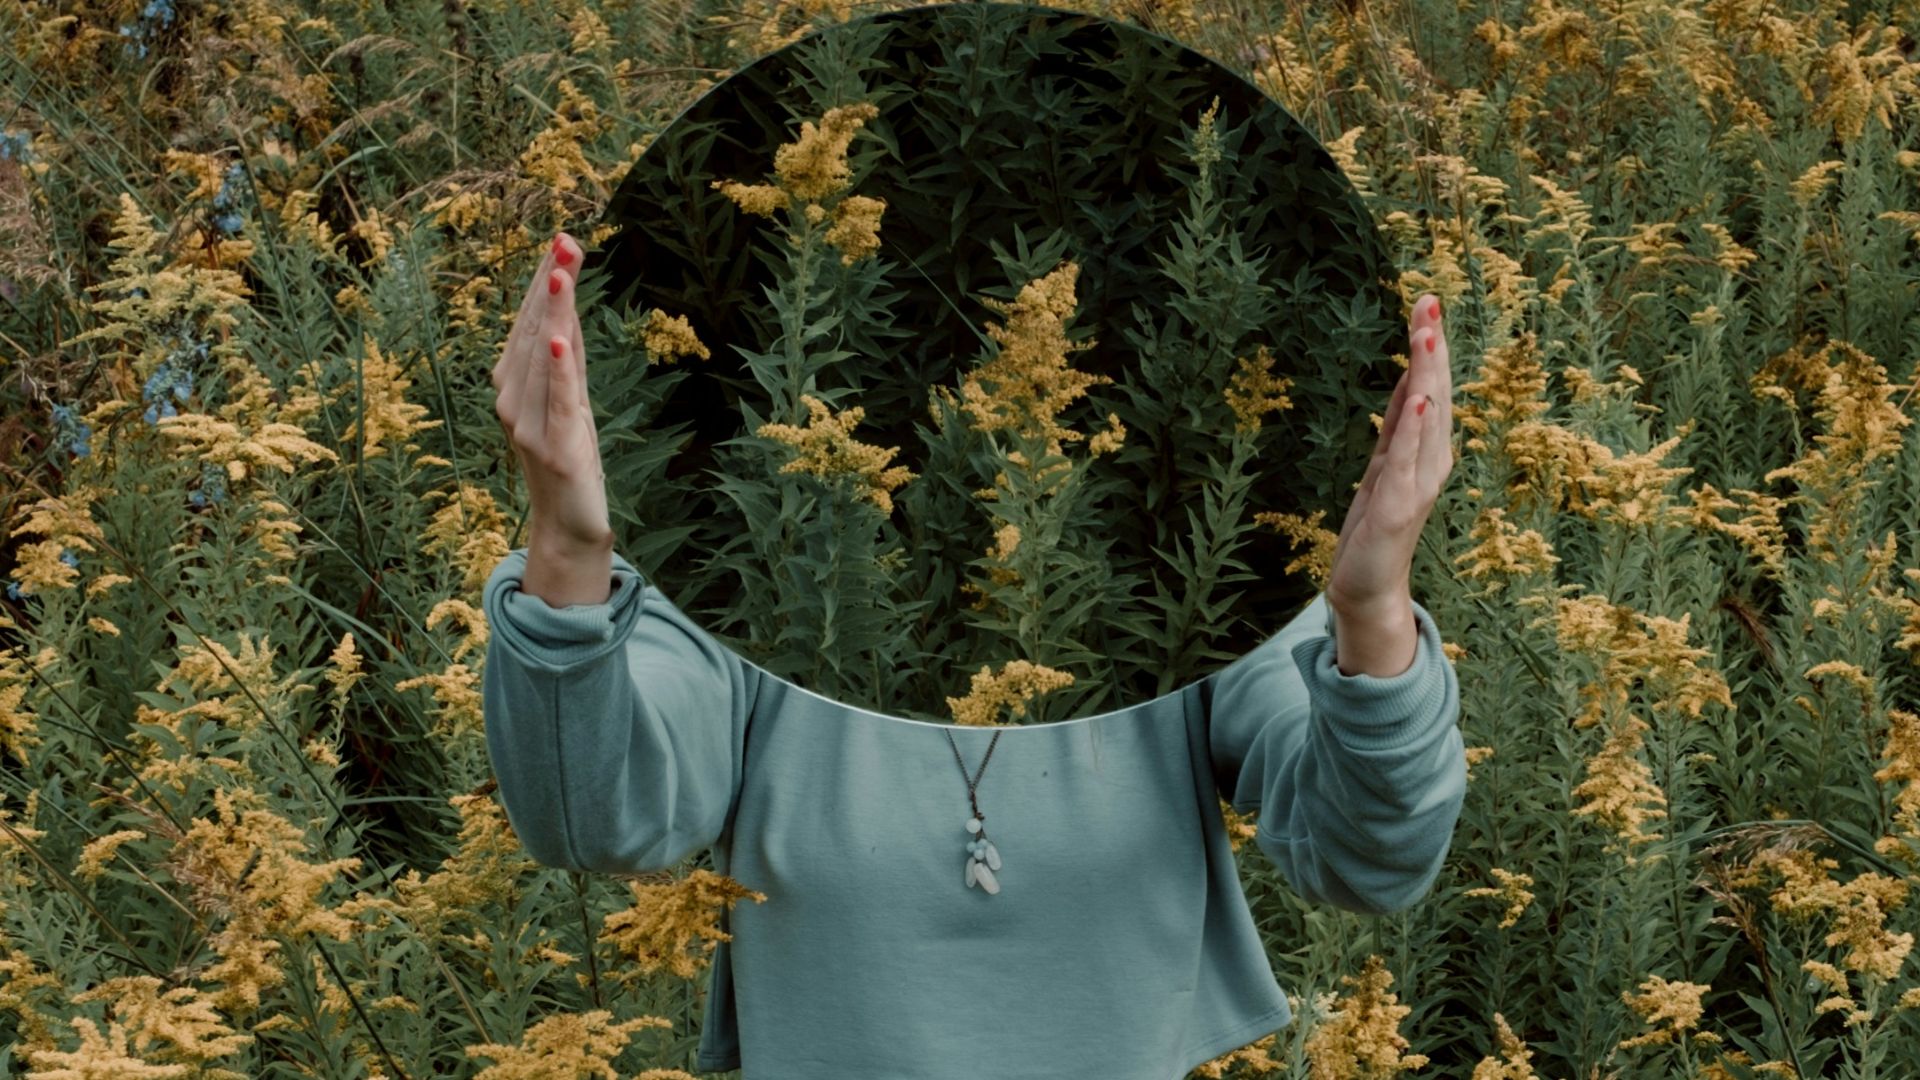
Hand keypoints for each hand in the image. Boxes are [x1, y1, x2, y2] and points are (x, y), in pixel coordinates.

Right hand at [493, 231, 613, 568]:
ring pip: (542, 358)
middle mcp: (511, 400)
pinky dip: (557, 370)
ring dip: (553, 315)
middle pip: (534, 332)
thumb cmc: (568, 458)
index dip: (546, 281)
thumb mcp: (570, 399)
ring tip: (562, 275)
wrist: (567, 526)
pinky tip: (561, 341)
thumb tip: (568, 300)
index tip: (562, 240)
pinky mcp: (553, 448)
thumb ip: (569, 355)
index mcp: (513, 385)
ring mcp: (528, 425)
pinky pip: (556, 401)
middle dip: (551, 286)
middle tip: (566, 240)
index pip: (530, 322)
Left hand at [1324, 292, 1453, 621]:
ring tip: (1427, 338)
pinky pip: (1405, 463)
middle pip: (1434, 395)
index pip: (1430, 388)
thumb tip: (1413, 376)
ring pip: (1425, 421)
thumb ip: (1399, 423)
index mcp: (1426, 450)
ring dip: (1427, 377)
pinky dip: (1414, 431)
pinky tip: (1419, 403)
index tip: (1426, 302)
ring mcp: (1417, 486)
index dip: (1429, 347)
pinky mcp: (1397, 510)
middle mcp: (1431, 463)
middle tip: (1429, 303)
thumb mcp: (1385, 462)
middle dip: (1432, 350)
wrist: (1367, 586)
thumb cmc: (1378, 525)